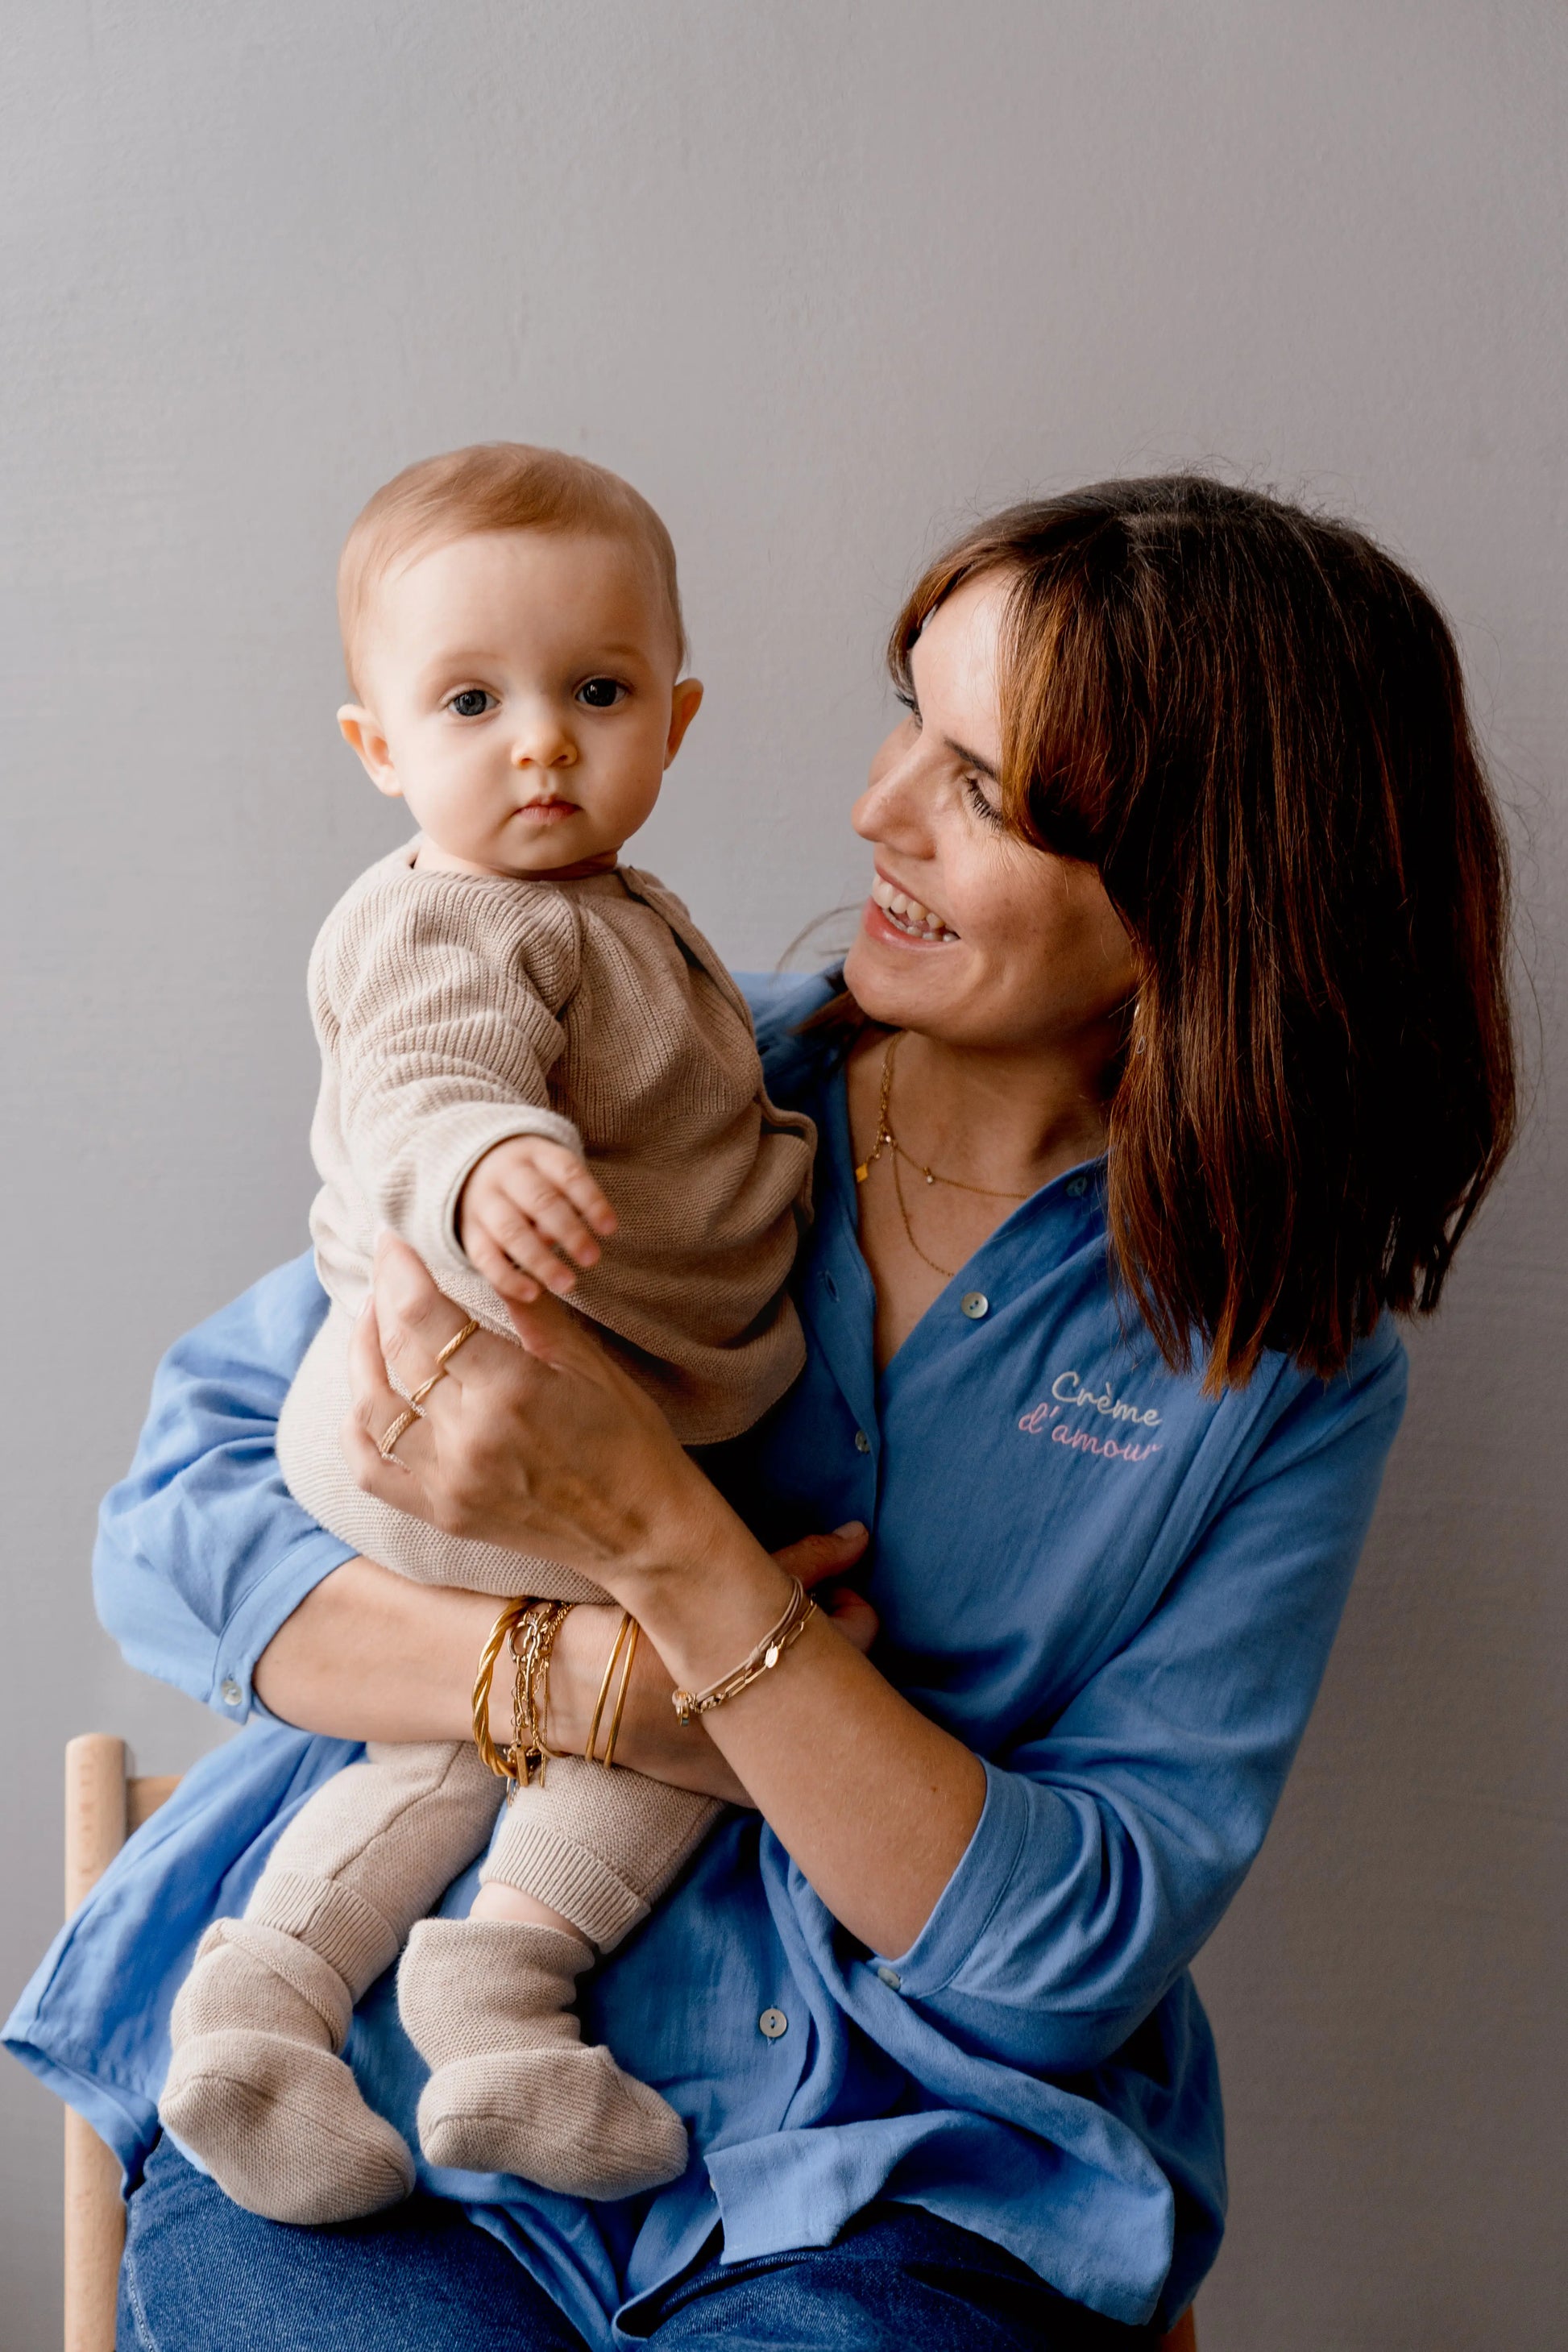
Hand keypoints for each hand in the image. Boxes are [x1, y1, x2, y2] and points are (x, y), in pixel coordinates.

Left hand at [346, 1232, 723, 1587]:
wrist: (642, 1530)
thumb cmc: (628, 1438)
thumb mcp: (589, 1363)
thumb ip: (533, 1311)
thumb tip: (496, 1260)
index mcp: (512, 1388)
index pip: (427, 1315)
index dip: (399, 1272)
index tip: (391, 1243)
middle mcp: (470, 1435)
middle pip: (397, 1352)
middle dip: (382, 1298)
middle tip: (384, 1270)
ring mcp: (450, 1480)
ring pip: (373, 1407)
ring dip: (361, 1357)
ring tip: (368, 1322)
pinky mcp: (442, 1513)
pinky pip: (372, 1471)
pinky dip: (357, 1430)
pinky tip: (363, 1396)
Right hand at [458, 1135, 617, 1304]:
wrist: (471, 1171)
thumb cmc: (531, 1180)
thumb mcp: (549, 1173)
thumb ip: (566, 1200)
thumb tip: (576, 1240)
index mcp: (535, 1155)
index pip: (568, 1174)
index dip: (591, 1201)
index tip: (610, 1229)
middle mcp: (506, 1175)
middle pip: (540, 1201)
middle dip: (569, 1231)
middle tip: (592, 1259)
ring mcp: (484, 1203)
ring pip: (512, 1231)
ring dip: (541, 1260)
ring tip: (568, 1284)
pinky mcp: (468, 1232)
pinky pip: (485, 1257)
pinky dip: (509, 1278)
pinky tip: (533, 1293)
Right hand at [544, 1527, 876, 1805]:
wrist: (572, 1683)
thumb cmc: (642, 1625)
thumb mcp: (721, 1581)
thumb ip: (802, 1559)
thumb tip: (859, 1537)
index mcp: (790, 1665)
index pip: (863, 1629)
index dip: (848, 1601)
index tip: (824, 1588)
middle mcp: (785, 1725)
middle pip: (845, 1680)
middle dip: (828, 1648)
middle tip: (791, 1623)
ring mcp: (762, 1767)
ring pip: (812, 1723)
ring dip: (801, 1689)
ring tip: (763, 1662)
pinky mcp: (735, 1792)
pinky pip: (779, 1764)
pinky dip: (774, 1735)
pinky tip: (744, 1705)